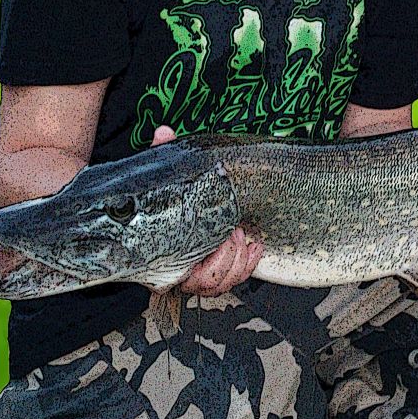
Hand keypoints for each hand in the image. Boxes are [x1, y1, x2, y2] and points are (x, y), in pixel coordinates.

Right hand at [149, 126, 263, 295]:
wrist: (171, 205)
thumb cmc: (167, 196)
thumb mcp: (167, 176)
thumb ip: (163, 155)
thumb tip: (163, 133)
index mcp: (162, 254)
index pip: (179, 277)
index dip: (209, 263)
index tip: (221, 237)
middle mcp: (178, 270)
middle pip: (205, 283)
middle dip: (226, 258)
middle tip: (235, 231)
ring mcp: (196, 274)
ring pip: (220, 285)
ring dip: (237, 261)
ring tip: (241, 234)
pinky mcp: (215, 272)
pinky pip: (232, 280)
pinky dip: (247, 265)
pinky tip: (255, 247)